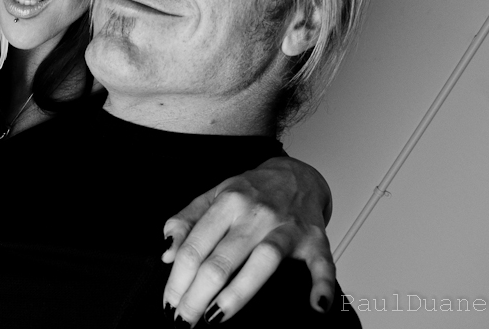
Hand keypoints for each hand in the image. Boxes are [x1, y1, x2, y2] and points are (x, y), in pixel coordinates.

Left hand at [162, 157, 333, 324]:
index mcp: (228, 202)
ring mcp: (287, 227)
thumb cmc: (251, 190)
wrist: (297, 174)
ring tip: (215, 318)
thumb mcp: (213, 195)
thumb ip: (185, 221)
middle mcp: (256, 213)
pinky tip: (315, 306)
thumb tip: (167, 253)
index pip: (195, 247)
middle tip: (184, 321)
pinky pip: (321, 263)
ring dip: (236, 295)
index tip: (168, 304)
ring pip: (262, 263)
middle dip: (197, 296)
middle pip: (221, 261)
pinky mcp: (315, 239)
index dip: (177, 279)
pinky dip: (322, 284)